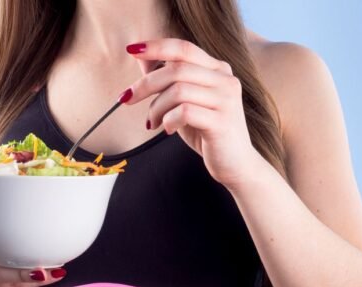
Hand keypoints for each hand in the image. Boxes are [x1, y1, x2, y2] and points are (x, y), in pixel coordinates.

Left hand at [122, 38, 264, 189]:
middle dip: (145, 83)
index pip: (184, 48)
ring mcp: (226, 100)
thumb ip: (169, 81)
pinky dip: (169, 120)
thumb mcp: (185, 103)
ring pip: (178, 90)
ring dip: (156, 107)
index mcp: (218, 70)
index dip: (156, 47)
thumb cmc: (207, 133)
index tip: (132, 50)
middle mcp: (225, 80)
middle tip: (126, 98)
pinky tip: (167, 130)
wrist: (236, 165)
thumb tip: (142, 59)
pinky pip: (184, 111)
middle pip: (176, 69)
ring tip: (153, 122)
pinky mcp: (222, 121)